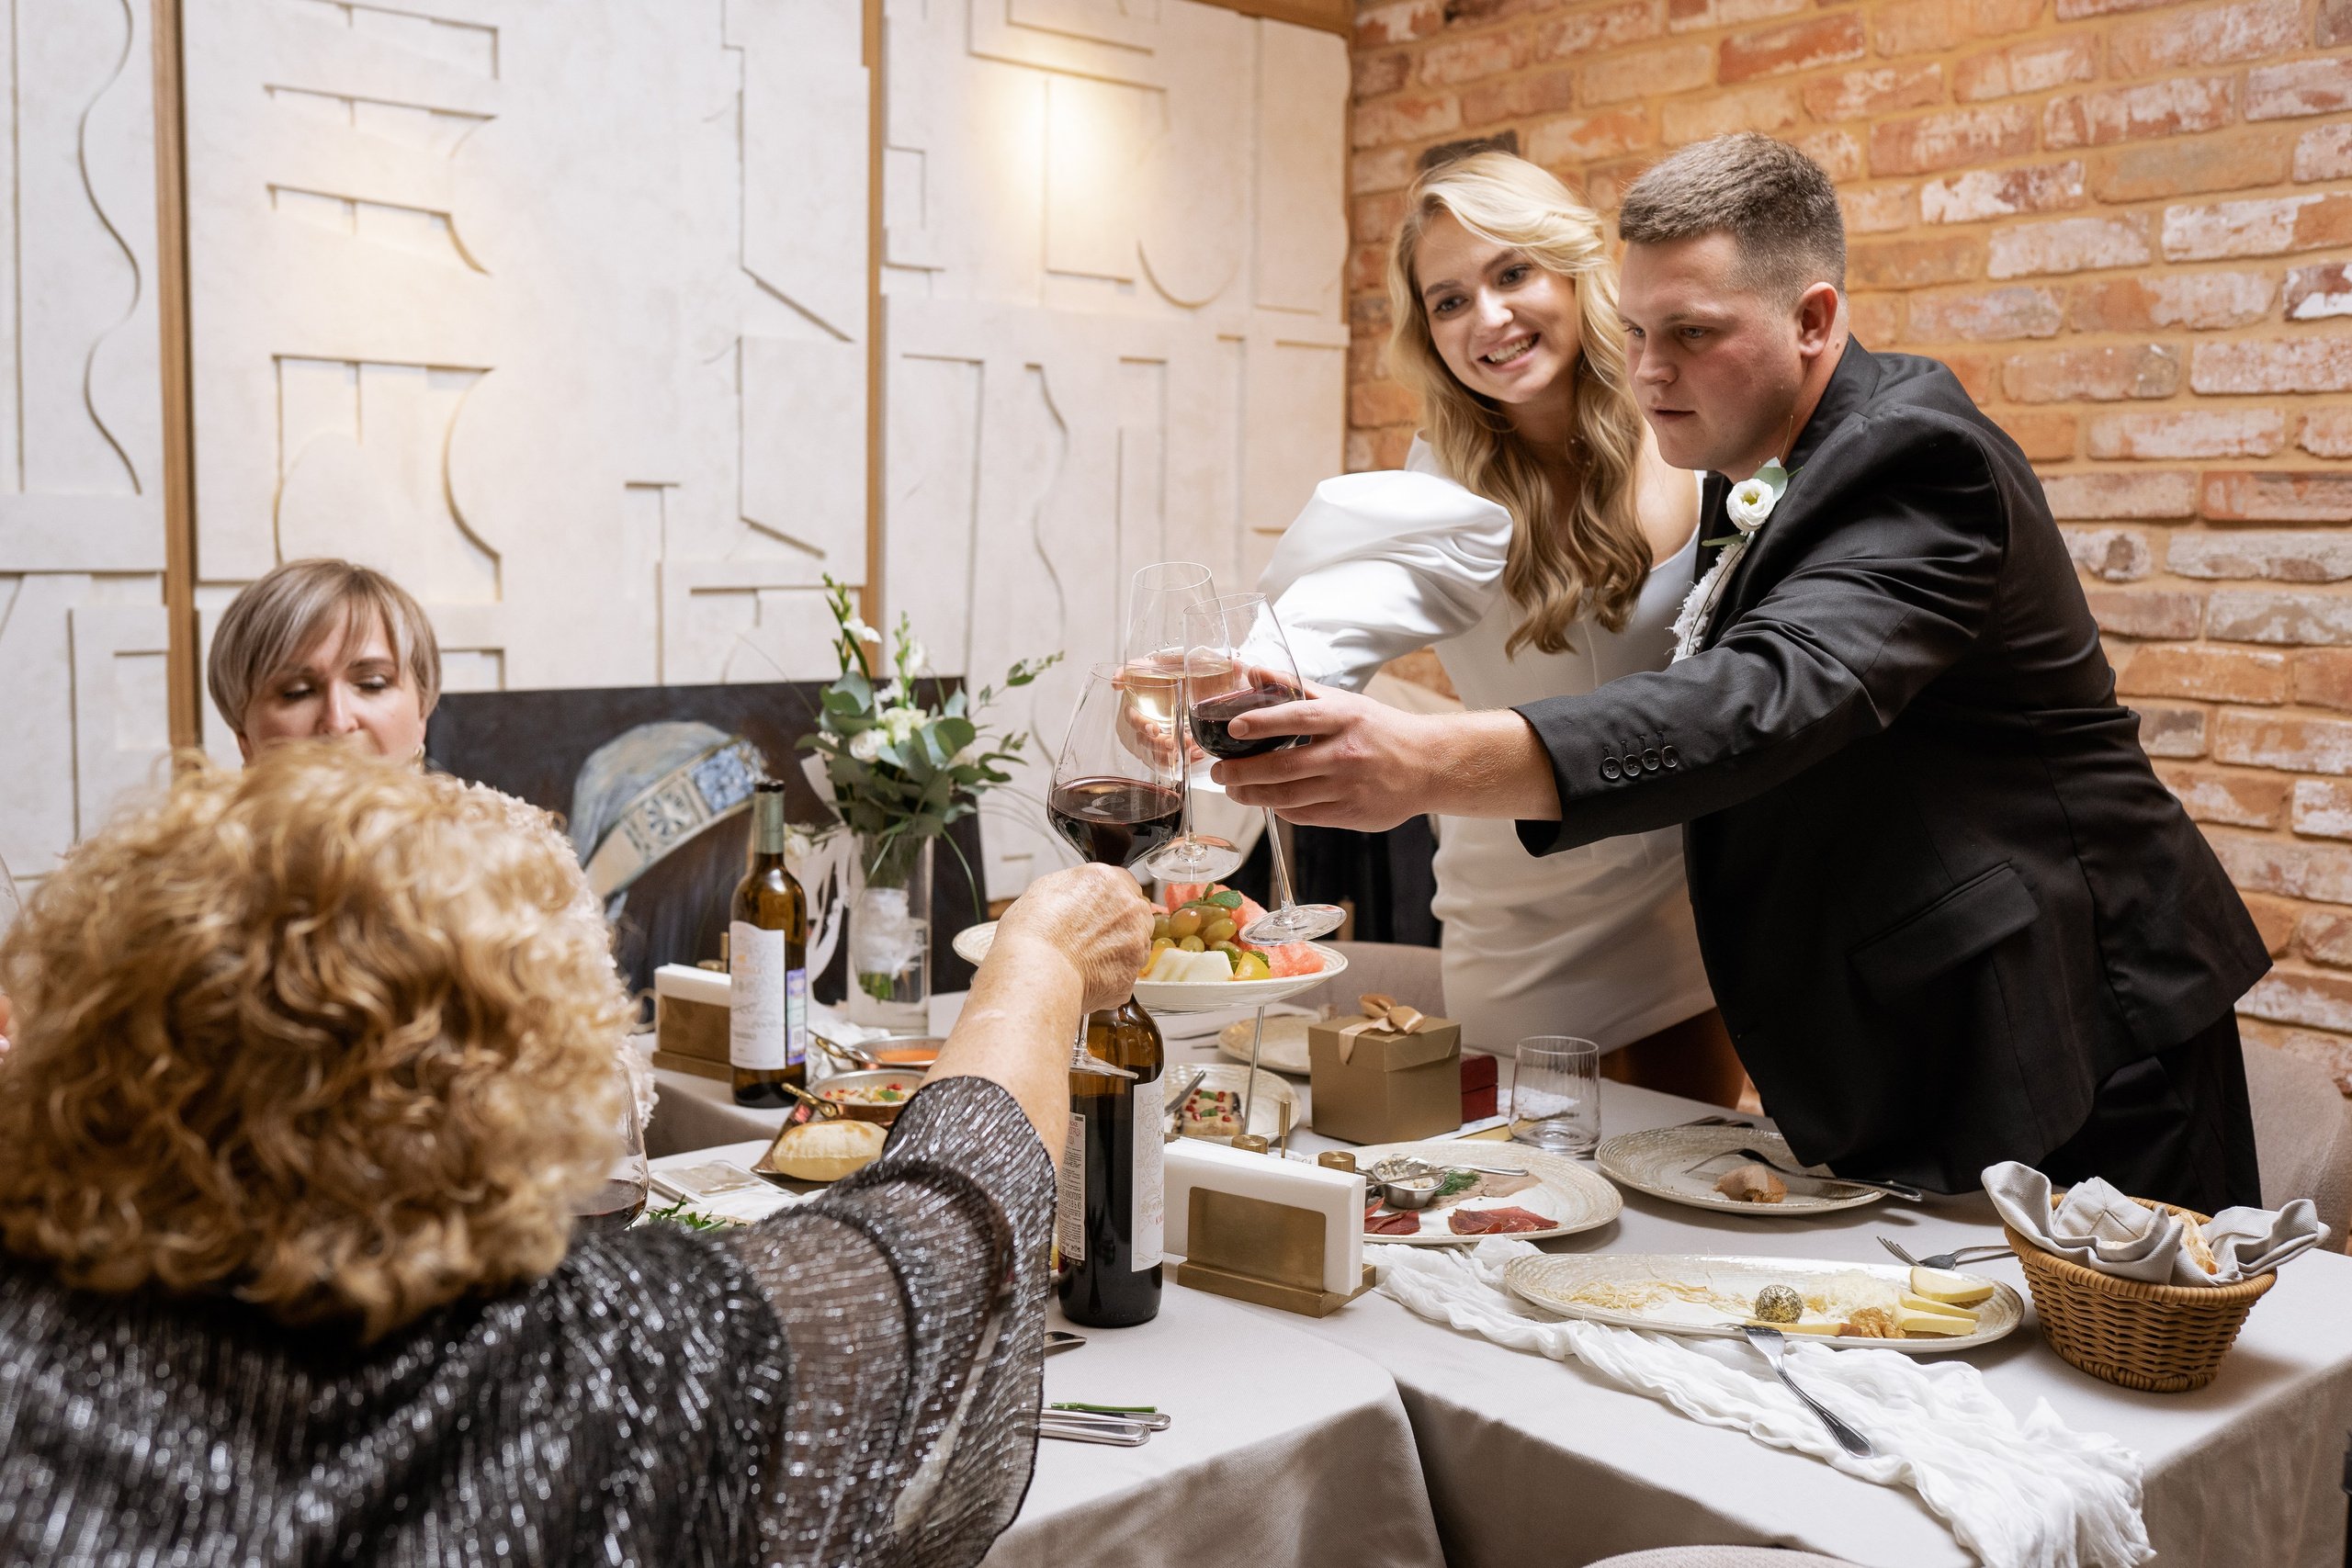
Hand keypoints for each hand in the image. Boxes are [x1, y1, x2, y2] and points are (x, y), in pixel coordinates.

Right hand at [992, 864, 1153, 1012]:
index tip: (1098, 911)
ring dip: (1119, 949)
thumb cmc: (1033, 932)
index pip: (1124, 883)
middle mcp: (1128, 908)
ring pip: (1136, 944)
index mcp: (1107, 881)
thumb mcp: (1047, 887)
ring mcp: (1136, 942)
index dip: (1108, 900)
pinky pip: (1127, 973)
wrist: (1037, 970)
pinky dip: (1112, 974)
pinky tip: (1089, 974)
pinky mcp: (1132, 974)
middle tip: (1090, 936)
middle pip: (1136, 912)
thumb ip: (1078, 886)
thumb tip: (1083, 892)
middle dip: (1120, 923)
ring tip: (1086, 957)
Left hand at [1212, 681, 1561, 828]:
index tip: (1233, 727)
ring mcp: (1349, 788)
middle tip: (1218, 771)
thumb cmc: (1380, 730)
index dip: (1262, 723)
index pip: (1298, 718)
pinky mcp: (1350, 815)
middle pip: (1285, 766)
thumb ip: (1296, 688)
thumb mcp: (1344, 701)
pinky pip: (1303, 814)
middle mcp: (1347, 754)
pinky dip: (1280, 808)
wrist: (1428, 766)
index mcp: (1346, 718)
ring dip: (1253, 795)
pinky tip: (1268, 800)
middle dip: (1243, 772)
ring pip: (1289, 797)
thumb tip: (1251, 671)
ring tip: (1233, 788)